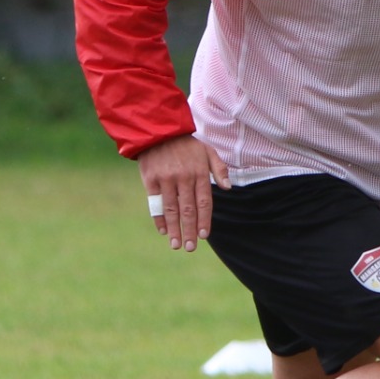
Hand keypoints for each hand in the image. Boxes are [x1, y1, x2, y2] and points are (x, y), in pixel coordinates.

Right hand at [137, 135, 226, 252]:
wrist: (159, 130)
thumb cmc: (186, 143)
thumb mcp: (207, 150)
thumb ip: (219, 169)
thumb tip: (228, 188)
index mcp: (199, 172)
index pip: (204, 202)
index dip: (204, 220)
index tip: (204, 235)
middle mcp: (183, 177)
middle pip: (188, 210)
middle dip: (190, 231)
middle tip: (191, 248)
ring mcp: (166, 179)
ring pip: (172, 209)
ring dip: (174, 229)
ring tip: (176, 245)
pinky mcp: (150, 179)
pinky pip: (155, 203)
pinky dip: (159, 218)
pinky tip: (163, 230)